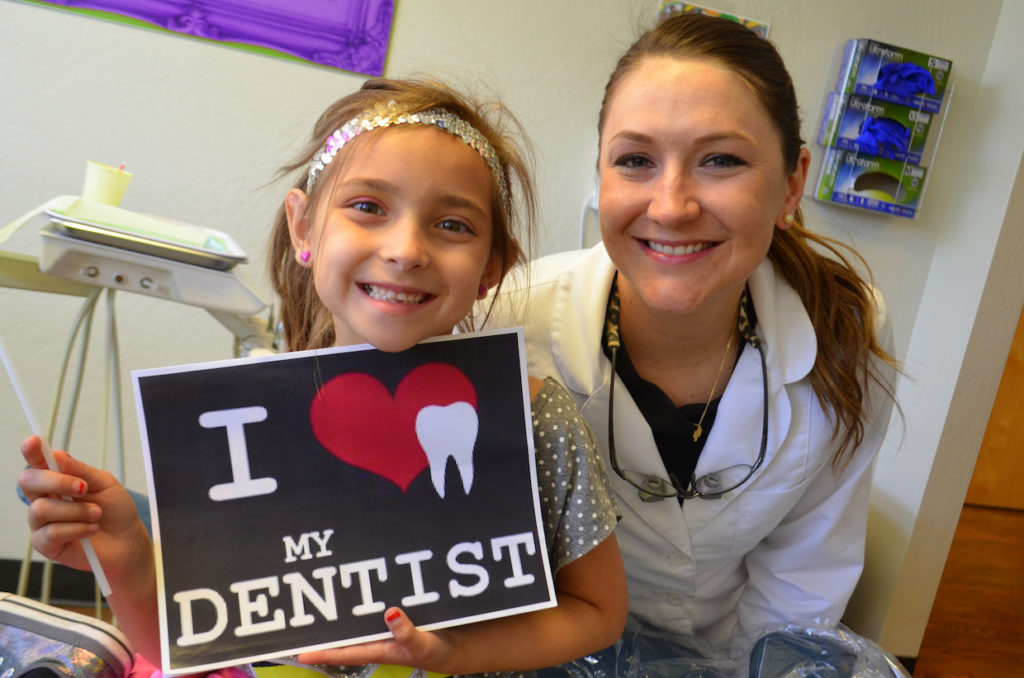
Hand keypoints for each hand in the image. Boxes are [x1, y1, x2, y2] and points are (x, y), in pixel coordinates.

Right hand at [18, 435, 150, 576]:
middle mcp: (44, 499)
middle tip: (83, 488)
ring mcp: (42, 523)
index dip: (31, 452)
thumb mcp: (105, 484)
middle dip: (57, 481)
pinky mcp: (45, 545)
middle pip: (28, 481)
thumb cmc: (115, 510)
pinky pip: (51, 532)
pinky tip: (91, 530)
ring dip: (76, 511)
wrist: (127, 541)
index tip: (34, 442)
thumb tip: (56, 455)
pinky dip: (77, 529)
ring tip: (96, 514)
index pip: (37, 463)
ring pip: (42, 508)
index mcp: (57, 481)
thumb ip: (81, 471)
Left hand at [296, 607, 453, 672]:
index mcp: (378, 649)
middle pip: (343, 634)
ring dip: (342, 610)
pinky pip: (374, 606)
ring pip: (356, 618)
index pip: (343, 653)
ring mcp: (383, 627)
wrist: (453, 647)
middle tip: (301, 618)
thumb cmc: (435, 651)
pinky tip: (359, 585)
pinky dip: (365, 597)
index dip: (320, 653)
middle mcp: (375, 638)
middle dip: (324, 627)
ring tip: (321, 595)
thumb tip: (390, 614)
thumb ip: (406, 632)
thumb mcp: (422, 644)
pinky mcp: (393, 616)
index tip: (299, 653)